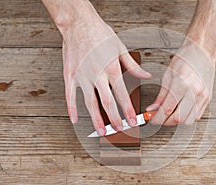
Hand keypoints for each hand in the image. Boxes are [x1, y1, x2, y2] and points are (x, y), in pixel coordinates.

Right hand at [62, 11, 150, 135]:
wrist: (79, 23)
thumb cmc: (100, 34)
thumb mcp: (120, 48)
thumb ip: (133, 66)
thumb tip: (146, 76)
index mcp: (112, 69)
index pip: (122, 95)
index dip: (128, 110)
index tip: (133, 121)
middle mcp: (97, 75)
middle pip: (107, 102)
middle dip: (115, 119)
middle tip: (120, 130)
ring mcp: (82, 76)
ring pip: (89, 103)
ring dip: (96, 119)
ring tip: (101, 131)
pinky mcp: (70, 75)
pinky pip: (70, 95)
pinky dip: (71, 109)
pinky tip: (75, 119)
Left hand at [146, 40, 214, 125]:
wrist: (203, 50)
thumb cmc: (186, 58)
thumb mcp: (168, 75)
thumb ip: (161, 95)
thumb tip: (153, 109)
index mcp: (181, 84)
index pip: (167, 109)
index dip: (157, 118)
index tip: (152, 119)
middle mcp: (194, 91)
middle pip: (178, 118)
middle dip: (166, 121)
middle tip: (159, 117)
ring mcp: (203, 96)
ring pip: (189, 120)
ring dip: (177, 120)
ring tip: (171, 113)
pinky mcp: (208, 98)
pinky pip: (197, 115)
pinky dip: (187, 116)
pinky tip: (181, 109)